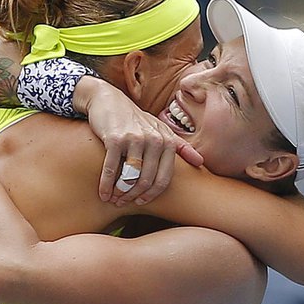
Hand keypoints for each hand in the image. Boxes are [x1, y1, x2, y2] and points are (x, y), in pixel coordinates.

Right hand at [74, 77, 203, 205]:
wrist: (109, 100)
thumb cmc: (136, 121)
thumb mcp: (161, 130)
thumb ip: (180, 147)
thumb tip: (201, 163)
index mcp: (167, 141)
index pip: (163, 179)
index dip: (151, 195)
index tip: (140, 201)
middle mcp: (154, 139)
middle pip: (146, 181)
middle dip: (133, 196)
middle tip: (122, 202)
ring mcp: (134, 139)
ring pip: (130, 178)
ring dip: (119, 193)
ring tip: (113, 199)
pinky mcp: (115, 139)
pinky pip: (111, 170)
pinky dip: (105, 186)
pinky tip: (102, 194)